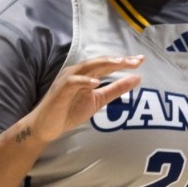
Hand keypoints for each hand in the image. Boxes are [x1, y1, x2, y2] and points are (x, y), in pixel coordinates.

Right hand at [23, 56, 143, 142]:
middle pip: (100, 62)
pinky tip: (96, 82)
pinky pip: (72, 82)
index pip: (108, 65)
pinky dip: (84, 81)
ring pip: (87, 67)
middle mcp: (78, 73)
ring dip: (104, 64)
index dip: (124, 61)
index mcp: (87, 74)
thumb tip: (137, 78)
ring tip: (120, 63)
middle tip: (136, 60)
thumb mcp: (98, 100)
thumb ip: (116, 89)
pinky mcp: (60, 90)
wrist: (46, 126)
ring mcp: (68, 80)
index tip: (141, 60)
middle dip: (119, 60)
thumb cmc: (70, 111)